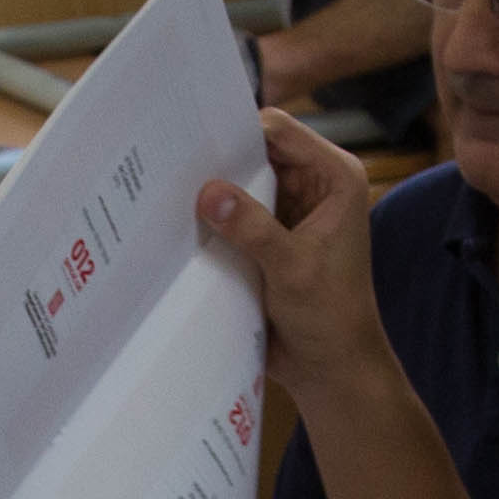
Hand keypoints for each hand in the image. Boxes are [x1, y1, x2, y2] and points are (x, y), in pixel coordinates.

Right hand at [191, 109, 394, 404]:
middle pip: (256, 152)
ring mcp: (288, 210)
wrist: (331, 367)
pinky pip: (232, 215)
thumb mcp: (292, 268)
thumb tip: (208, 192)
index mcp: (334, 177)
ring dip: (211, 190)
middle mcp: (312, 185)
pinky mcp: (267, 236)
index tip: (194, 139)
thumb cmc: (330, 317)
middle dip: (218, 159)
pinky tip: (176, 220)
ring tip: (164, 188)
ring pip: (240, 183)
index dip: (238, 130)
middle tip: (169, 162)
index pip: (279, 132)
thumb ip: (253, 229)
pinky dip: (211, 218)